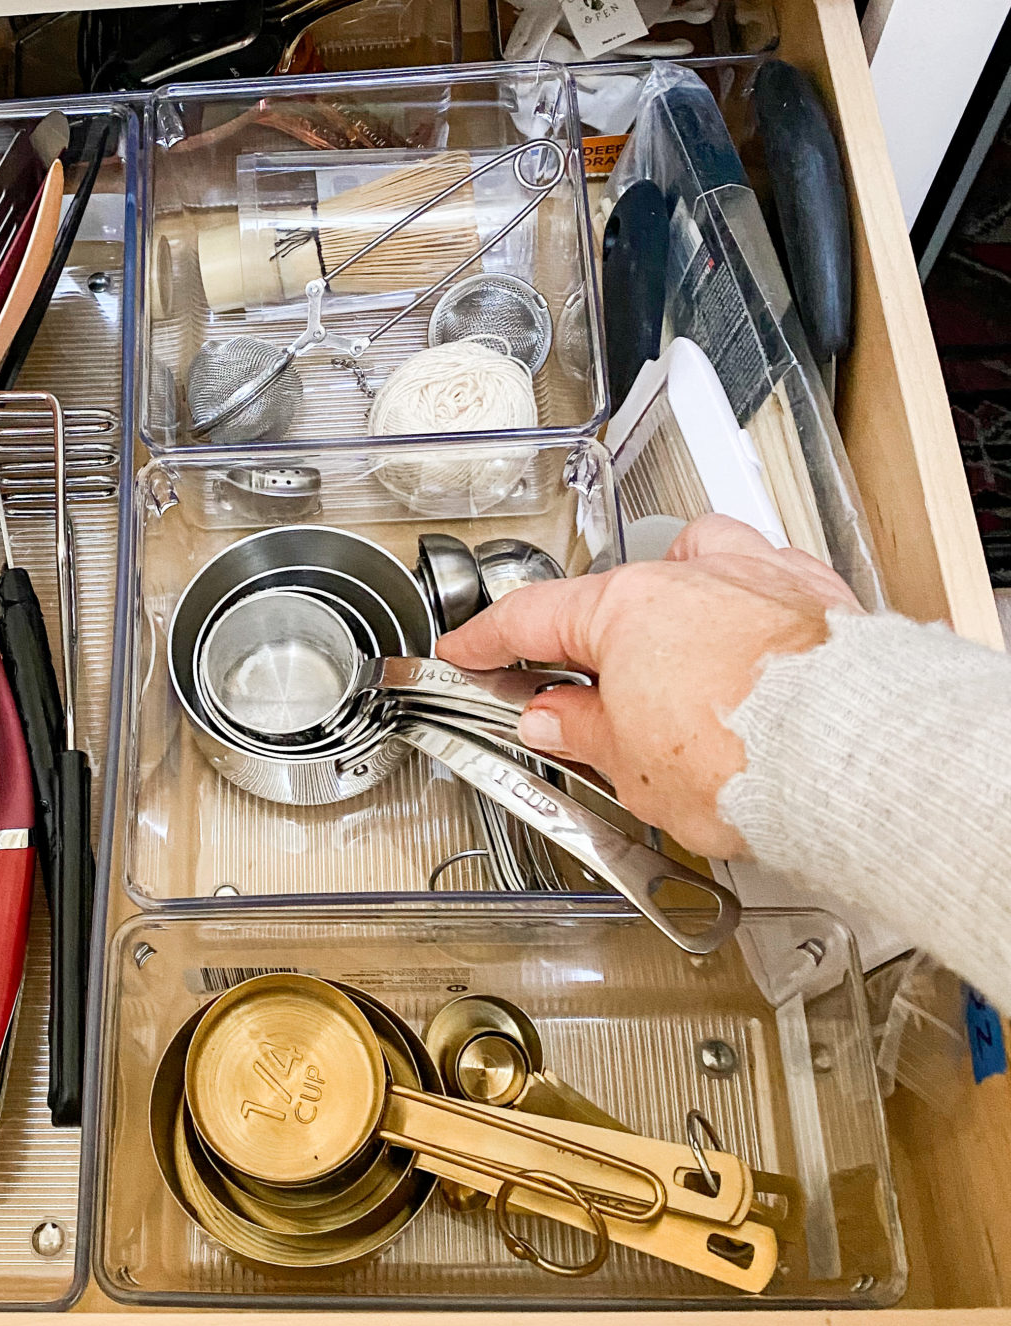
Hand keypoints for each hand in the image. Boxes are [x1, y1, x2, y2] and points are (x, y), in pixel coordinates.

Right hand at [435, 515, 860, 857]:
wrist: (854, 756)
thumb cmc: (748, 758)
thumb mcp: (633, 768)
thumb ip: (584, 733)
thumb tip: (555, 720)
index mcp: (627, 609)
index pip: (533, 618)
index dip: (489, 639)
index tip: (470, 649)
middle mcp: (693, 576)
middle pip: (620, 592)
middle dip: (598, 641)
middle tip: (588, 698)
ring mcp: (761, 578)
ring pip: (703, 558)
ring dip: (680, 595)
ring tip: (679, 653)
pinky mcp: (822, 597)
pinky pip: (773, 577)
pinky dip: (753, 605)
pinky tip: (756, 646)